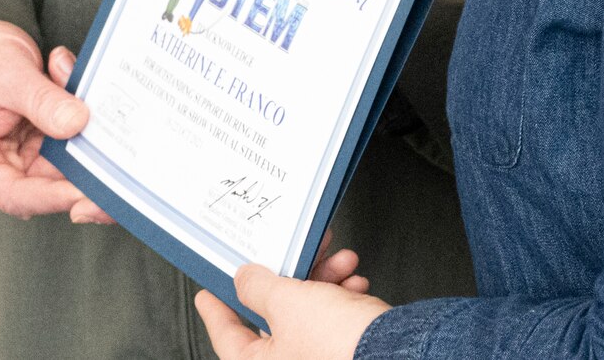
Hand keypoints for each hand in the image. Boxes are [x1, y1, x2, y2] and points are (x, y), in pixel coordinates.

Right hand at [0, 18, 106, 223]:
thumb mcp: (6, 72)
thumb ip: (42, 100)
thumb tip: (77, 123)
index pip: (16, 194)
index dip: (55, 198)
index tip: (91, 194)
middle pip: (47, 187)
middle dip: (86, 178)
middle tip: (125, 176)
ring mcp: (20, 154)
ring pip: (65, 162)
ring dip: (87, 139)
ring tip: (110, 117)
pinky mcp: (38, 138)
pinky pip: (68, 137)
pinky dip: (81, 117)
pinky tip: (89, 92)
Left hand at [195, 258, 389, 359]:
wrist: (396, 349)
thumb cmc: (340, 343)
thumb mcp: (288, 302)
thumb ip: (259, 287)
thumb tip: (244, 278)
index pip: (226, 335)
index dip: (215, 308)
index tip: (208, 292)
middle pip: (273, 315)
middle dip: (292, 277)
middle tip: (295, 255)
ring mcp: (315, 355)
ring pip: (307, 309)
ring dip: (325, 278)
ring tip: (341, 263)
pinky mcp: (341, 347)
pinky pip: (333, 316)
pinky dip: (342, 294)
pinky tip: (354, 280)